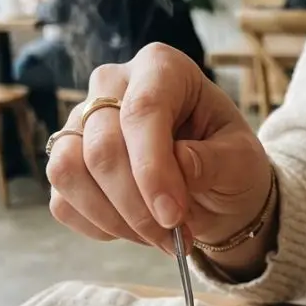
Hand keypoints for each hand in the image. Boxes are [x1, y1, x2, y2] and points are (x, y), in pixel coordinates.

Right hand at [47, 44, 272, 255]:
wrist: (212, 189)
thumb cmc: (227, 162)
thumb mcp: (242, 160)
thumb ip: (217, 161)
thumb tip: (182, 163)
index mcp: (162, 69)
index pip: (142, 110)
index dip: (153, 169)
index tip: (173, 215)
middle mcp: (111, 85)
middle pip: (102, 146)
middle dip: (137, 205)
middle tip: (174, 236)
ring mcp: (81, 122)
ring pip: (68, 170)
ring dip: (114, 218)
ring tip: (157, 235)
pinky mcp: (66, 160)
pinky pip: (62, 200)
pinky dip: (99, 226)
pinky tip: (134, 230)